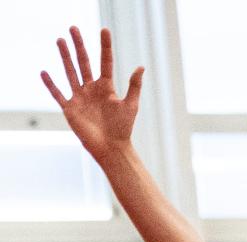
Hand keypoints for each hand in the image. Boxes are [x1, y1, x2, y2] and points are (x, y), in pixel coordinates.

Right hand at [41, 27, 143, 162]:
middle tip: (73, 28)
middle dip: (79, 46)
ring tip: (60, 40)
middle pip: (84, 63)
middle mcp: (91, 89)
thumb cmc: (123, 129)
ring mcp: (80, 98)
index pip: (105, 61)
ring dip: (65, 57)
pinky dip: (51, 85)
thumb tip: (141, 66)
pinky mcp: (71, 109)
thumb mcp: (130, 106)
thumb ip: (134, 86)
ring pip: (70, 73)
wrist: (111, 148)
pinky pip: (58, 94)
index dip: (105, 46)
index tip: (104, 30)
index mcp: (106, 87)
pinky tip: (44, 73)